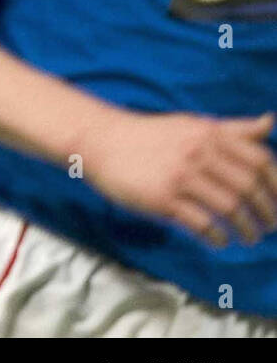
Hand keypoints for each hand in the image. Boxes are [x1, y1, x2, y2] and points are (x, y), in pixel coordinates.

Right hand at [80, 108, 276, 246]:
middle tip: (269, 227)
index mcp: (208, 134)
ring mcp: (179, 176)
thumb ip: (234, 128)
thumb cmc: (151, 135)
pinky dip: (217, 237)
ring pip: (229, 208)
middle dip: (266, 213)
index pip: (260, 161)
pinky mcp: (162, 198)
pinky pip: (201, 224)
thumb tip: (271, 121)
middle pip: (248, 187)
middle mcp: (197, 152)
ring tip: (249, 238)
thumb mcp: (193, 125)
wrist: (101, 140)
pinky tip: (218, 240)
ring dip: (246, 229)